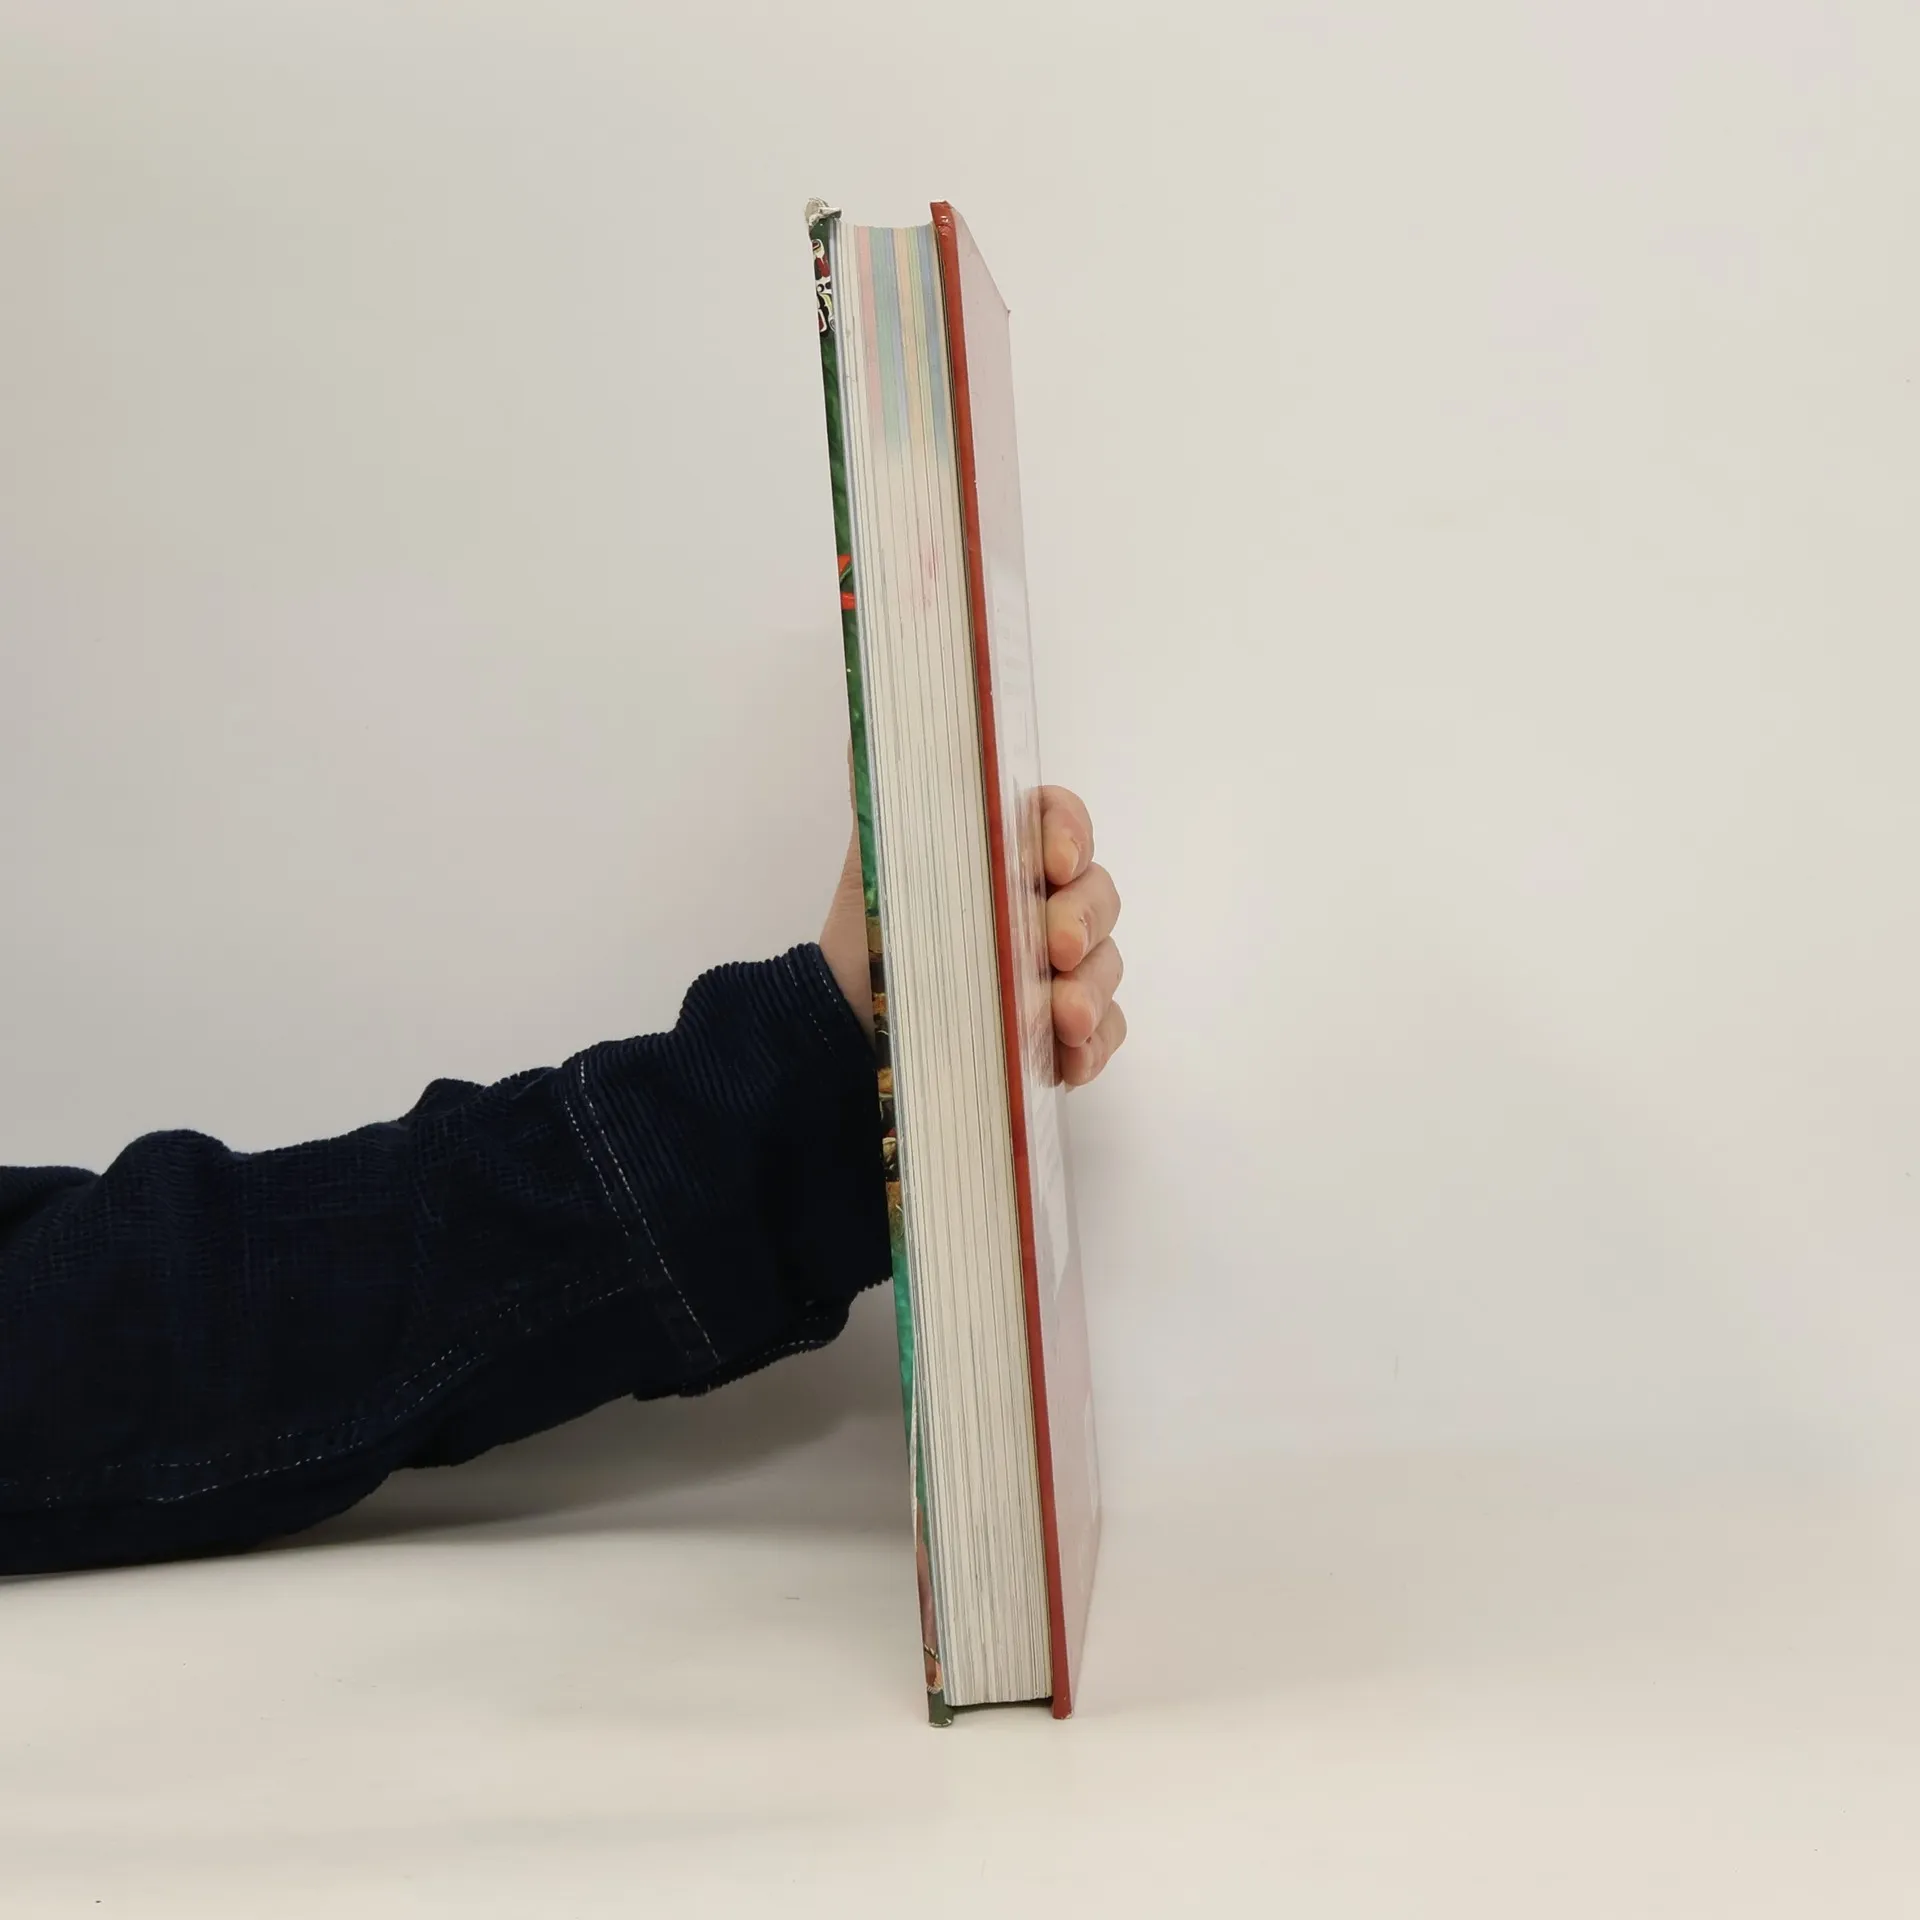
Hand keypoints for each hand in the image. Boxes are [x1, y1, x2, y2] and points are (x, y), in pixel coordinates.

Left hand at [820, 783, 1125, 1087]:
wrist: (848, 1019)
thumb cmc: (877, 930)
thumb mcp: (878, 862)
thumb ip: (889, 801)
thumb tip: (872, 740)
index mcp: (1012, 849)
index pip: (1061, 821)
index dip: (1068, 834)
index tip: (1051, 863)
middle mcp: (1048, 902)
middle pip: (1097, 895)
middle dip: (1083, 920)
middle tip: (1058, 949)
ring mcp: (1063, 968)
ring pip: (1105, 967)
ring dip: (1091, 991)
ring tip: (1063, 1020)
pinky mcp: (1063, 1030)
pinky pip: (1102, 1034)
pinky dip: (1092, 1047)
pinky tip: (1069, 1061)